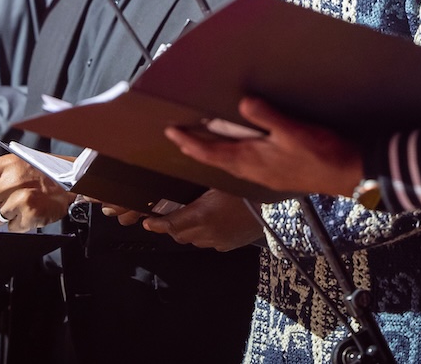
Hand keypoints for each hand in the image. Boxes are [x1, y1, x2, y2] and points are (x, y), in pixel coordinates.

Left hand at [0, 154, 72, 231]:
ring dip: (2, 216)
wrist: (73, 180)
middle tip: (2, 202)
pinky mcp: (29, 214)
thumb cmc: (46, 172)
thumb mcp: (22, 164)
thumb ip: (0, 175)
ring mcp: (20, 198)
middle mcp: (12, 179)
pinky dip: (19, 224)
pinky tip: (29, 213)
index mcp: (8, 164)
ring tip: (19, 206)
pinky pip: (11, 227)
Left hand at [132, 190, 263, 250]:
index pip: (170, 224)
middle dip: (170, 227)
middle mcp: (206, 232)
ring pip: (194, 241)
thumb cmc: (246, 189)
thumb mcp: (219, 180)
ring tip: (189, 218)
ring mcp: (218, 242)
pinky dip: (204, 236)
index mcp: (200, 215)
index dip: (156, 224)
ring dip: (187, 231)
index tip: (147, 222)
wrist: (274, 208)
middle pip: (179, 235)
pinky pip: (210, 243)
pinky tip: (211, 224)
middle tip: (165, 218)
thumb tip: (181, 174)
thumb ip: (197, 184)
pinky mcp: (229, 245)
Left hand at [166, 97, 363, 196]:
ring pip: (231, 165)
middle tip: (180, 137)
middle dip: (197, 148)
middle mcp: (254, 172)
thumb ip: (267, 116)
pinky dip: (234, 158)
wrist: (349, 174)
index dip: (190, 142)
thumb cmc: (323, 154)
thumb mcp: (294, 130)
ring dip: (215, 154)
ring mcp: (266, 176)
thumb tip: (243, 102)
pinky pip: (245, 167)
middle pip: (217, 161)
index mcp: (253, 160)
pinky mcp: (278, 177)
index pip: (211, 152)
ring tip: (204, 143)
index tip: (171, 132)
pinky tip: (240, 152)